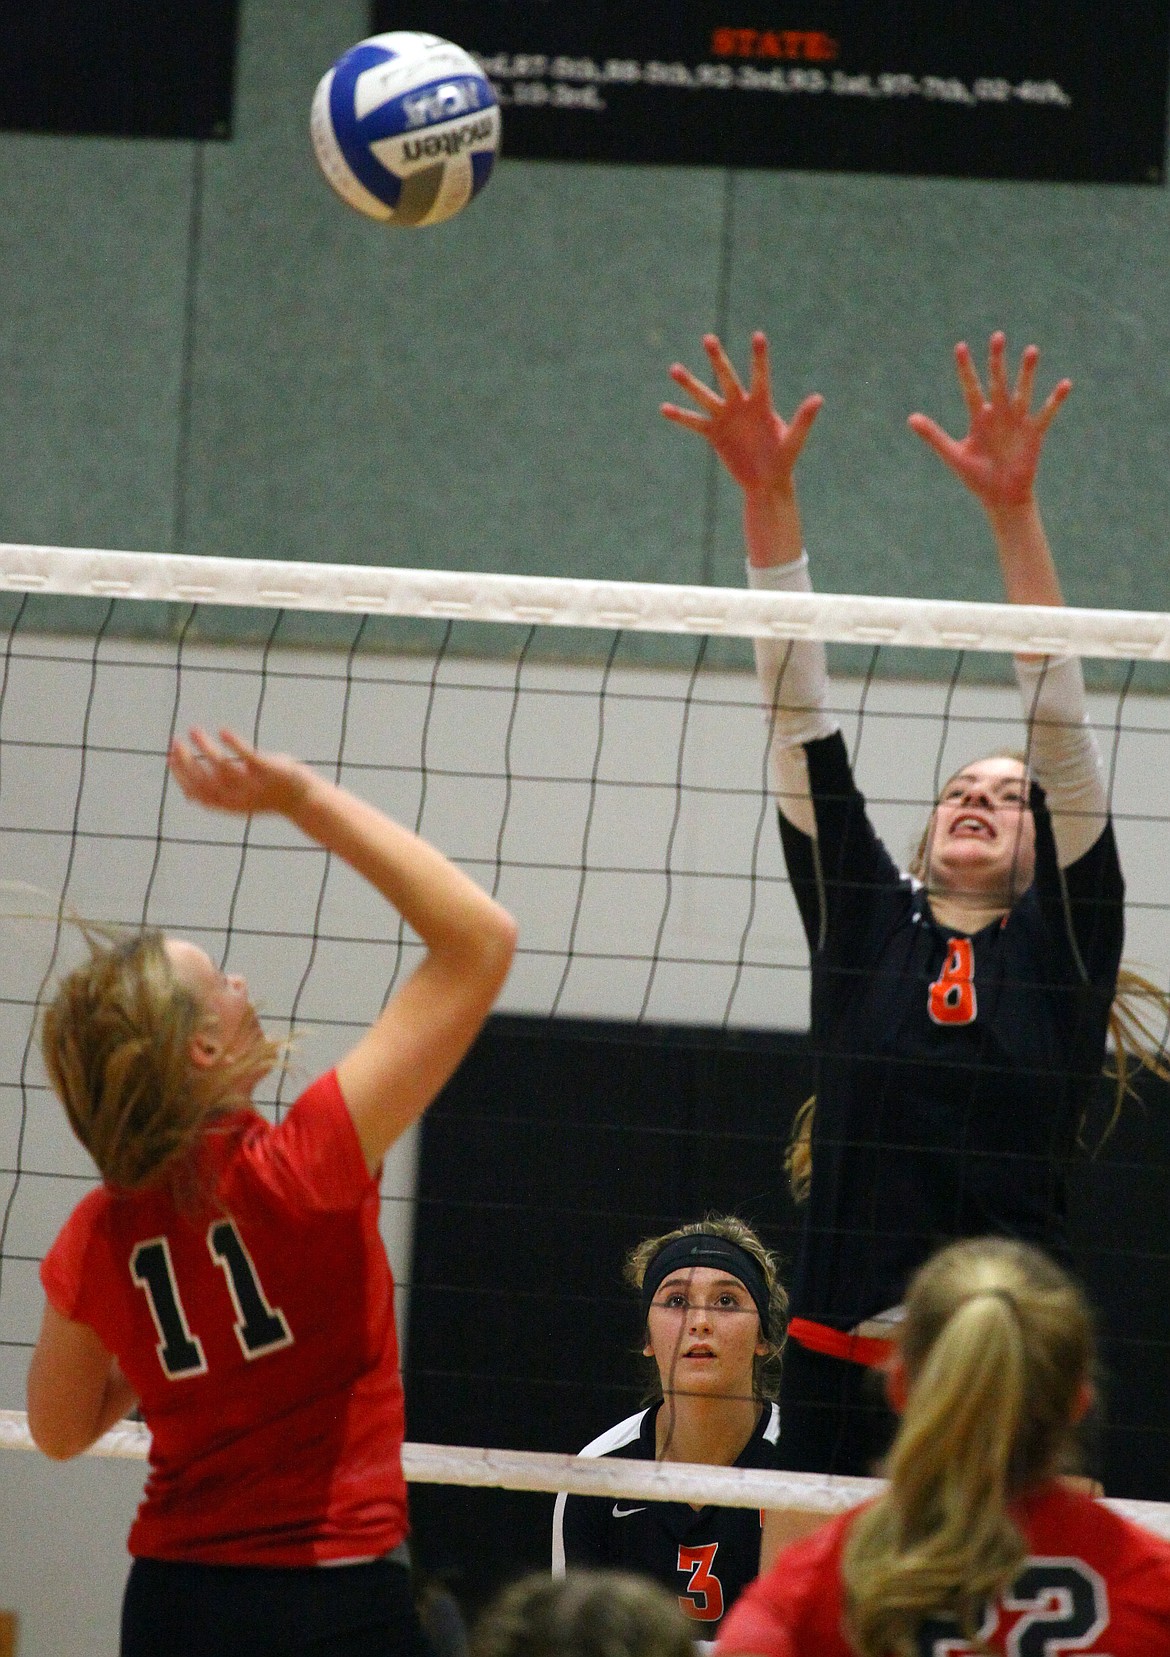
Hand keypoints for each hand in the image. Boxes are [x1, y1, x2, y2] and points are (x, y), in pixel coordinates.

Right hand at [168, 728, 311, 817]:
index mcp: (229, 805)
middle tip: (175, 742)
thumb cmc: (268, 796)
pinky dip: (233, 743)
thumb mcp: (238, 799)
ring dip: (204, 747)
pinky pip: (248, 756)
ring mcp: (254, 784)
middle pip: (205, 781)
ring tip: (193, 730)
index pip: (197, 793)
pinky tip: (222, 731)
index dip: (181, 776)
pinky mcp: (269, 770)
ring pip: (222, 767)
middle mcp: (238, 797)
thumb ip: (215, 796)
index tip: (169, 757)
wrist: (305, 800)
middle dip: (186, 762)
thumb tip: (188, 796)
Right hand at [662, 331, 822, 495]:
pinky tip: (665, 408)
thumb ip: (803, 420)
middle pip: (727, 378)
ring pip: (705, 397)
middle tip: (708, 338)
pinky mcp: (714, 434)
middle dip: (717, 360)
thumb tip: (818, 398)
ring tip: (674, 369)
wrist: (766, 482)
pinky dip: (681, 417)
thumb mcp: (793, 441)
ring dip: (690, 384)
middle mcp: (741, 406)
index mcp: (762, 404)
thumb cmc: (783, 461)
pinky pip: (695, 423)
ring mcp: (725, 418)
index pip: (760, 376)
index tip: (758, 335)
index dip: (759, 357)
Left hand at [908, 332, 1070, 512]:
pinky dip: (1055, 400)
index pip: (970, 388)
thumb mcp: (954, 456)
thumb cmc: (977, 478)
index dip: (965, 369)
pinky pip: (1046, 413)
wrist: (1001, 498)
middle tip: (997, 336)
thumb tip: (910, 418)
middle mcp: (999, 414)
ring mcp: (1017, 421)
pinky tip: (1066, 384)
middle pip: (997, 382)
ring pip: (1022, 390)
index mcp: (978, 418)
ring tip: (1031, 350)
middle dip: (997, 361)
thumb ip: (934, 436)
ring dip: (1027, 372)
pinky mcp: (1034, 433)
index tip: (960, 346)